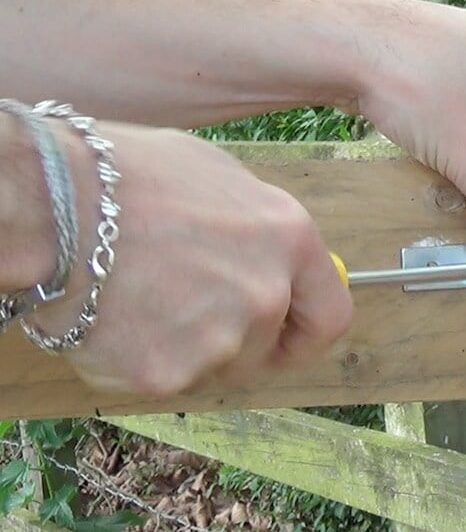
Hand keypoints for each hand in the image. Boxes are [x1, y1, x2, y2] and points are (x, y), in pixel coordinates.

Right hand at [27, 120, 351, 395]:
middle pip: (265, 349)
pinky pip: (164, 378)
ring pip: (213, 366)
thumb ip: (258, 229)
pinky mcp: (168, 376)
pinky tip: (111, 315)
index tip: (286, 337)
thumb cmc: (126, 174)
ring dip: (184, 345)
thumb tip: (273, 257)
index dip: (305, 332)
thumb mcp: (217, 177)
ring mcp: (220, 340)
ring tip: (138, 296)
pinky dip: (138, 359)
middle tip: (184, 307)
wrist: (48, 203)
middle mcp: (267, 295)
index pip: (329, 316)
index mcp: (289, 238)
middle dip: (233, 338)